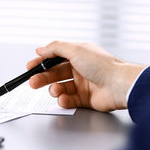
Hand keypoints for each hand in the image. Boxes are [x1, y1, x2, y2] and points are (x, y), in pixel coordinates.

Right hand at [28, 41, 144, 111]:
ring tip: (56, 91)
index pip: (54, 58)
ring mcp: (82, 84)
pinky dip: (64, 100)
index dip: (41, 62)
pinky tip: (64, 99)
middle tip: (33, 83)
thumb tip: (41, 48)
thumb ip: (55, 48)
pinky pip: (68, 100)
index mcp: (78, 55)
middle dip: (42, 78)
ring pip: (60, 88)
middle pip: (55, 74)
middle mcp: (80, 69)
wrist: (119, 85)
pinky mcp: (85, 99)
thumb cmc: (103, 66)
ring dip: (54, 90)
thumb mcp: (75, 50)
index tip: (30, 67)